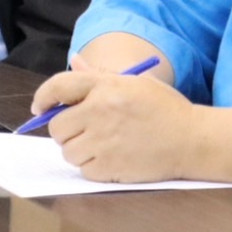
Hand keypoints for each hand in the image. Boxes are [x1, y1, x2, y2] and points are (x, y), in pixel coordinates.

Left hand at [36, 56, 198, 182]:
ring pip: (68, 151)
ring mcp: (103, 141)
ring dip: (78, 150)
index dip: (43, 98)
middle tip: (81, 129)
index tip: (40, 108)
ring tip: (100, 144)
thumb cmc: (164, 108)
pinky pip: (83, 170)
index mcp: (106, 86)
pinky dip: (92, 167)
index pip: (59, 86)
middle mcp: (100, 111)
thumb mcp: (133, 83)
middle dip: (64, 130)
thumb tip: (75, 61)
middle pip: (57, 126)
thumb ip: (98, 75)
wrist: (192, 139)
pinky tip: (111, 157)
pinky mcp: (110, 167)